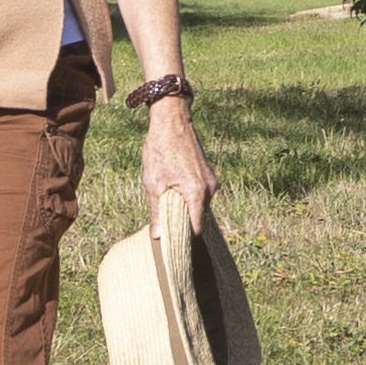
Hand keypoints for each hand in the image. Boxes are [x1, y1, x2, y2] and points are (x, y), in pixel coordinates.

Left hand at [140, 93, 216, 235]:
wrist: (172, 121)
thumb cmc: (161, 150)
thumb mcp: (154, 183)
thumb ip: (157, 212)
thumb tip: (158, 237)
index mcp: (197, 193)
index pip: (197, 228)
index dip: (185, 238)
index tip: (173, 244)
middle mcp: (210, 189)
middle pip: (198, 217)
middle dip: (183, 221)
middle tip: (165, 222)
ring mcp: (211, 180)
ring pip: (199, 205)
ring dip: (184, 207)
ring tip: (167, 200)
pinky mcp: (208, 173)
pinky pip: (199, 193)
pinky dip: (188, 196)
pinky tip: (173, 188)